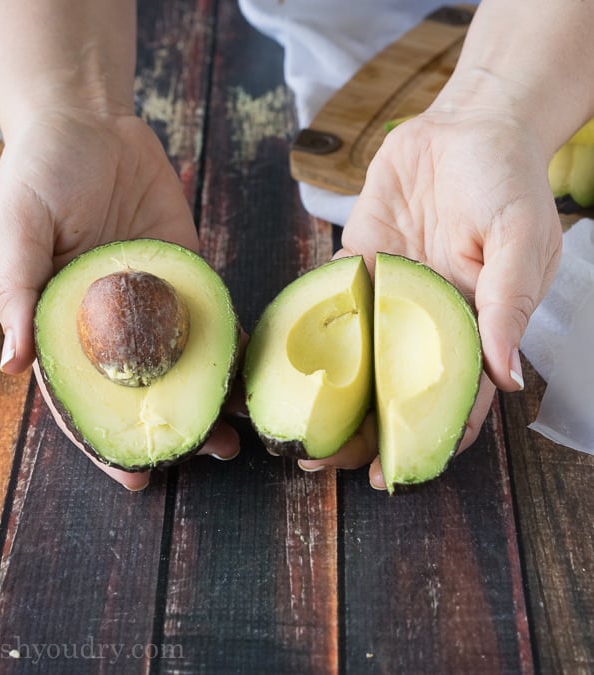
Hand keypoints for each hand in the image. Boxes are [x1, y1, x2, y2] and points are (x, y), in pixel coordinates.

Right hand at [0, 110, 239, 488]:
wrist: (89, 124)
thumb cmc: (39, 174)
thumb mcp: (15, 231)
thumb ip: (20, 296)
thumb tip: (13, 366)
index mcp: (66, 324)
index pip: (87, 397)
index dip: (108, 442)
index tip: (136, 480)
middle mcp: (113, 322)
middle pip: (145, 389)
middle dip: (176, 426)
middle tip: (209, 456)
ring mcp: (154, 299)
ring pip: (184, 361)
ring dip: (211, 395)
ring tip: (240, 430)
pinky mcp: (187, 271)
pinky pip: (211, 315)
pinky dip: (231, 344)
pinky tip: (251, 372)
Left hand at [298, 108, 562, 486]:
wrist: (468, 124)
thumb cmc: (507, 180)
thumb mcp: (521, 240)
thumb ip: (508, 306)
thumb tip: (506, 377)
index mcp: (470, 324)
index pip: (447, 397)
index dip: (422, 438)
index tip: (391, 473)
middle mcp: (425, 318)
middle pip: (390, 387)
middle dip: (360, 428)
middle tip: (322, 464)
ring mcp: (390, 293)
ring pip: (356, 355)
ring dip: (329, 394)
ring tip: (295, 428)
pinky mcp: (360, 263)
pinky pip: (331, 302)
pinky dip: (309, 332)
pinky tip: (282, 364)